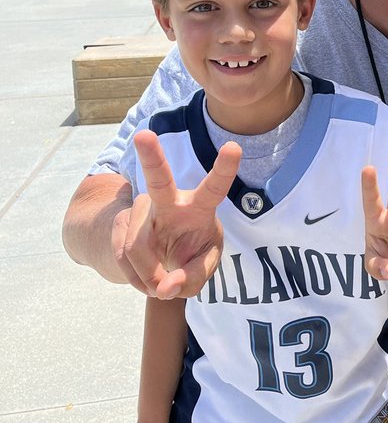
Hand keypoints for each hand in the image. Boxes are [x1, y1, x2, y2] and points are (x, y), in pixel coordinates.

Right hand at [115, 130, 241, 298]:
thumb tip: (165, 287)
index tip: (233, 146)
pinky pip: (122, 259)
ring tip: (161, 286)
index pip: (214, 188)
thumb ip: (193, 278)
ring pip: (138, 249)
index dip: (224, 169)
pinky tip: (146, 280)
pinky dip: (136, 279)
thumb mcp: (203, 266)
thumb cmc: (192, 250)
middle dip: (151, 157)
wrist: (159, 256)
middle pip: (158, 180)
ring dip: (149, 279)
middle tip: (143, 135)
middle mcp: (169, 201)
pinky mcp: (119, 223)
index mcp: (200, 207)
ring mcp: (141, 210)